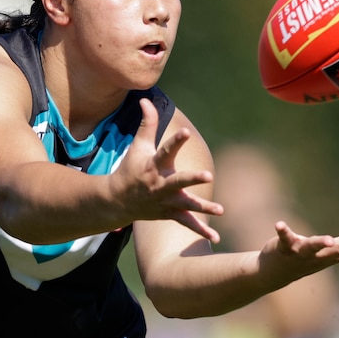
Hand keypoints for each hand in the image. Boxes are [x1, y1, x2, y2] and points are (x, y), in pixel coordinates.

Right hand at [111, 98, 223, 240]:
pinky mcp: (169, 214)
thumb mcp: (137, 146)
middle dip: (192, 179)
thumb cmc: (130, 169)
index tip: (186, 132)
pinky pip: (187, 224)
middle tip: (208, 176)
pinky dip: (201, 231)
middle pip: (178, 181)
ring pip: (186, 206)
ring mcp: (165, 201)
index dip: (175, 141)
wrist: (117, 201)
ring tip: (220, 211)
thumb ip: (146, 124)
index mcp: (153, 166)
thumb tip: (145, 99)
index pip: (165, 151)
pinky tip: (216, 238)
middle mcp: (160, 185)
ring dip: (202, 209)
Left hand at [270, 220, 338, 274]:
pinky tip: (280, 224)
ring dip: (321, 243)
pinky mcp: (284, 247)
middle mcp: (319, 256)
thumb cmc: (305, 259)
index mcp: (332, 255)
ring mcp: (301, 253)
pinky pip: (285, 238)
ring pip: (313, 247)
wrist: (273, 273)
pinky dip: (283, 231)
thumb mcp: (329, 251)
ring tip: (329, 240)